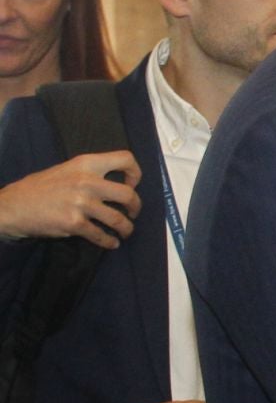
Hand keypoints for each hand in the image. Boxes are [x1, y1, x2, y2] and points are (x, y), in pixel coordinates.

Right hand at [0, 151, 141, 247]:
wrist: (12, 206)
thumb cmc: (40, 188)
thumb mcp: (65, 170)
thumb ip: (90, 174)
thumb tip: (117, 185)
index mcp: (86, 163)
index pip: (125, 158)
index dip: (136, 173)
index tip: (132, 185)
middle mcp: (87, 181)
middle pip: (129, 195)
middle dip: (136, 208)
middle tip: (132, 214)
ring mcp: (81, 203)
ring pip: (119, 220)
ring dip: (126, 229)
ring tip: (125, 232)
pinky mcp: (74, 223)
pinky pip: (101, 235)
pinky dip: (109, 242)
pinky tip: (111, 243)